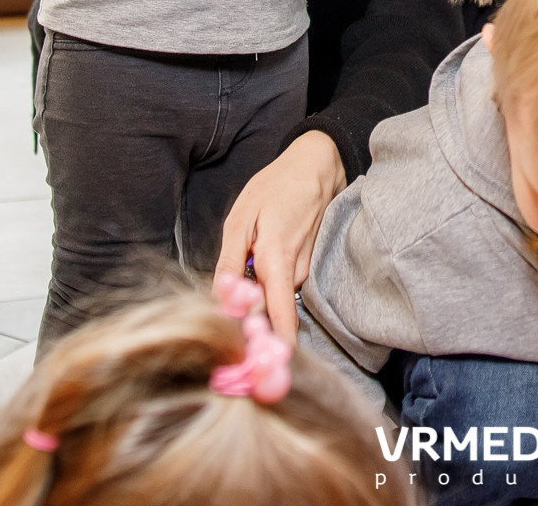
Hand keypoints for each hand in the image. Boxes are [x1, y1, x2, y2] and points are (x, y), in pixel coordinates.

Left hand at [216, 128, 349, 339]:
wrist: (318, 165)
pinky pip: (283, 283)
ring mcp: (306, 269)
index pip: (280, 320)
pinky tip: (259, 260)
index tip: (258, 372)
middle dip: (251, 320)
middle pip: (271, 312)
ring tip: (240, 275)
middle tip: (225, 328)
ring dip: (257, 295)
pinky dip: (268, 280)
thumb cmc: (275, 187)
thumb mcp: (241, 218)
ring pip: (275, 296)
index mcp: (276, 262)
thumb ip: (231, 261)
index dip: (272, 349)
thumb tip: (219, 298)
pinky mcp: (308, 264)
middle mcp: (296, 273)